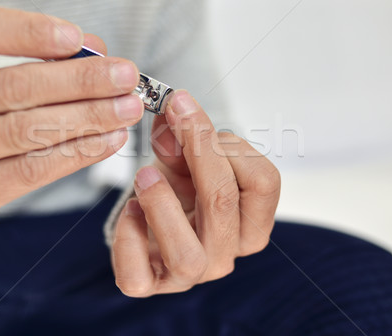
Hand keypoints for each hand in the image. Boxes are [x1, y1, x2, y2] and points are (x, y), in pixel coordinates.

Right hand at [0, 3, 143, 266]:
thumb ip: (25, 66)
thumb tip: (94, 50)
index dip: (25, 29)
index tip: (78, 38)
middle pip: (7, 85)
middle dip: (79, 79)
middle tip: (126, 77)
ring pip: (22, 130)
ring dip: (86, 117)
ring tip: (127, 110)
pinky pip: (27, 171)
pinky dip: (75, 154)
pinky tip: (107, 142)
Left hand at [111, 90, 279, 295]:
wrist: (151, 217)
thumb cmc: (179, 187)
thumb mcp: (185, 156)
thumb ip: (182, 137)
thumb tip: (172, 117)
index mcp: (250, 221)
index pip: (263, 183)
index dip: (230, 141)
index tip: (188, 108)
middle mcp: (226, 252)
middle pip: (224, 203)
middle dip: (198, 152)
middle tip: (172, 118)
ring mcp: (189, 273)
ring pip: (187, 254)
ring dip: (162, 206)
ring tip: (145, 175)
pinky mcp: (149, 283)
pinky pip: (138, 277)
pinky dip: (128, 240)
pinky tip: (130, 210)